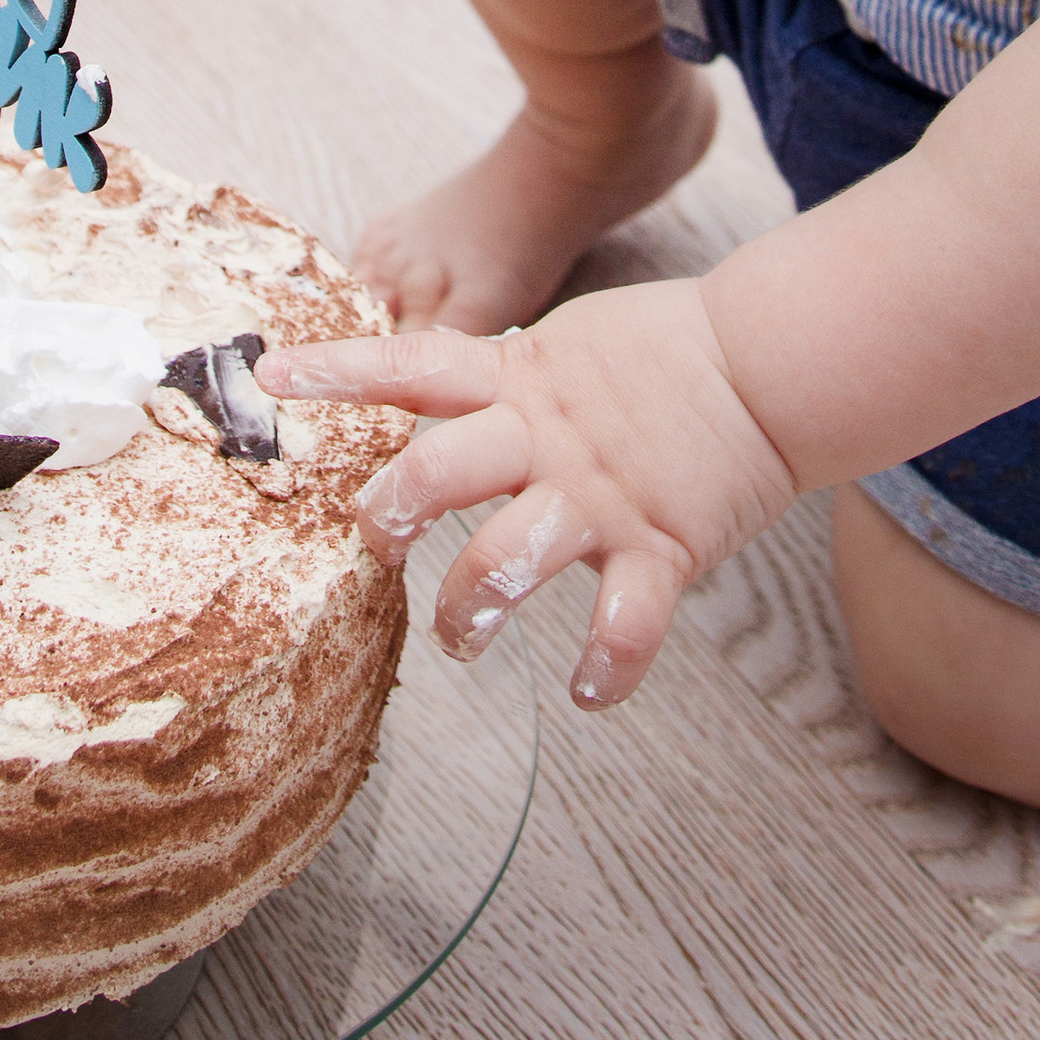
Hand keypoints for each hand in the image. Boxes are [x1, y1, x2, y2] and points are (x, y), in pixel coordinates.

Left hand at [258, 282, 795, 710]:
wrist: (766, 363)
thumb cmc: (661, 355)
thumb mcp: (564, 346)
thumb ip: (500, 376)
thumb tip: (430, 391)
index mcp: (519, 379)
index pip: (413, 366)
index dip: (341, 369)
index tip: (272, 374)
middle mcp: (546, 438)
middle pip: (440, 467)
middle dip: (391, 511)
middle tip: (377, 544)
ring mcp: (600, 495)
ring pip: (508, 556)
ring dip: (470, 609)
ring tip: (462, 641)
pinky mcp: (662, 545)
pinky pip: (627, 621)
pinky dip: (607, 668)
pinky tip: (589, 693)